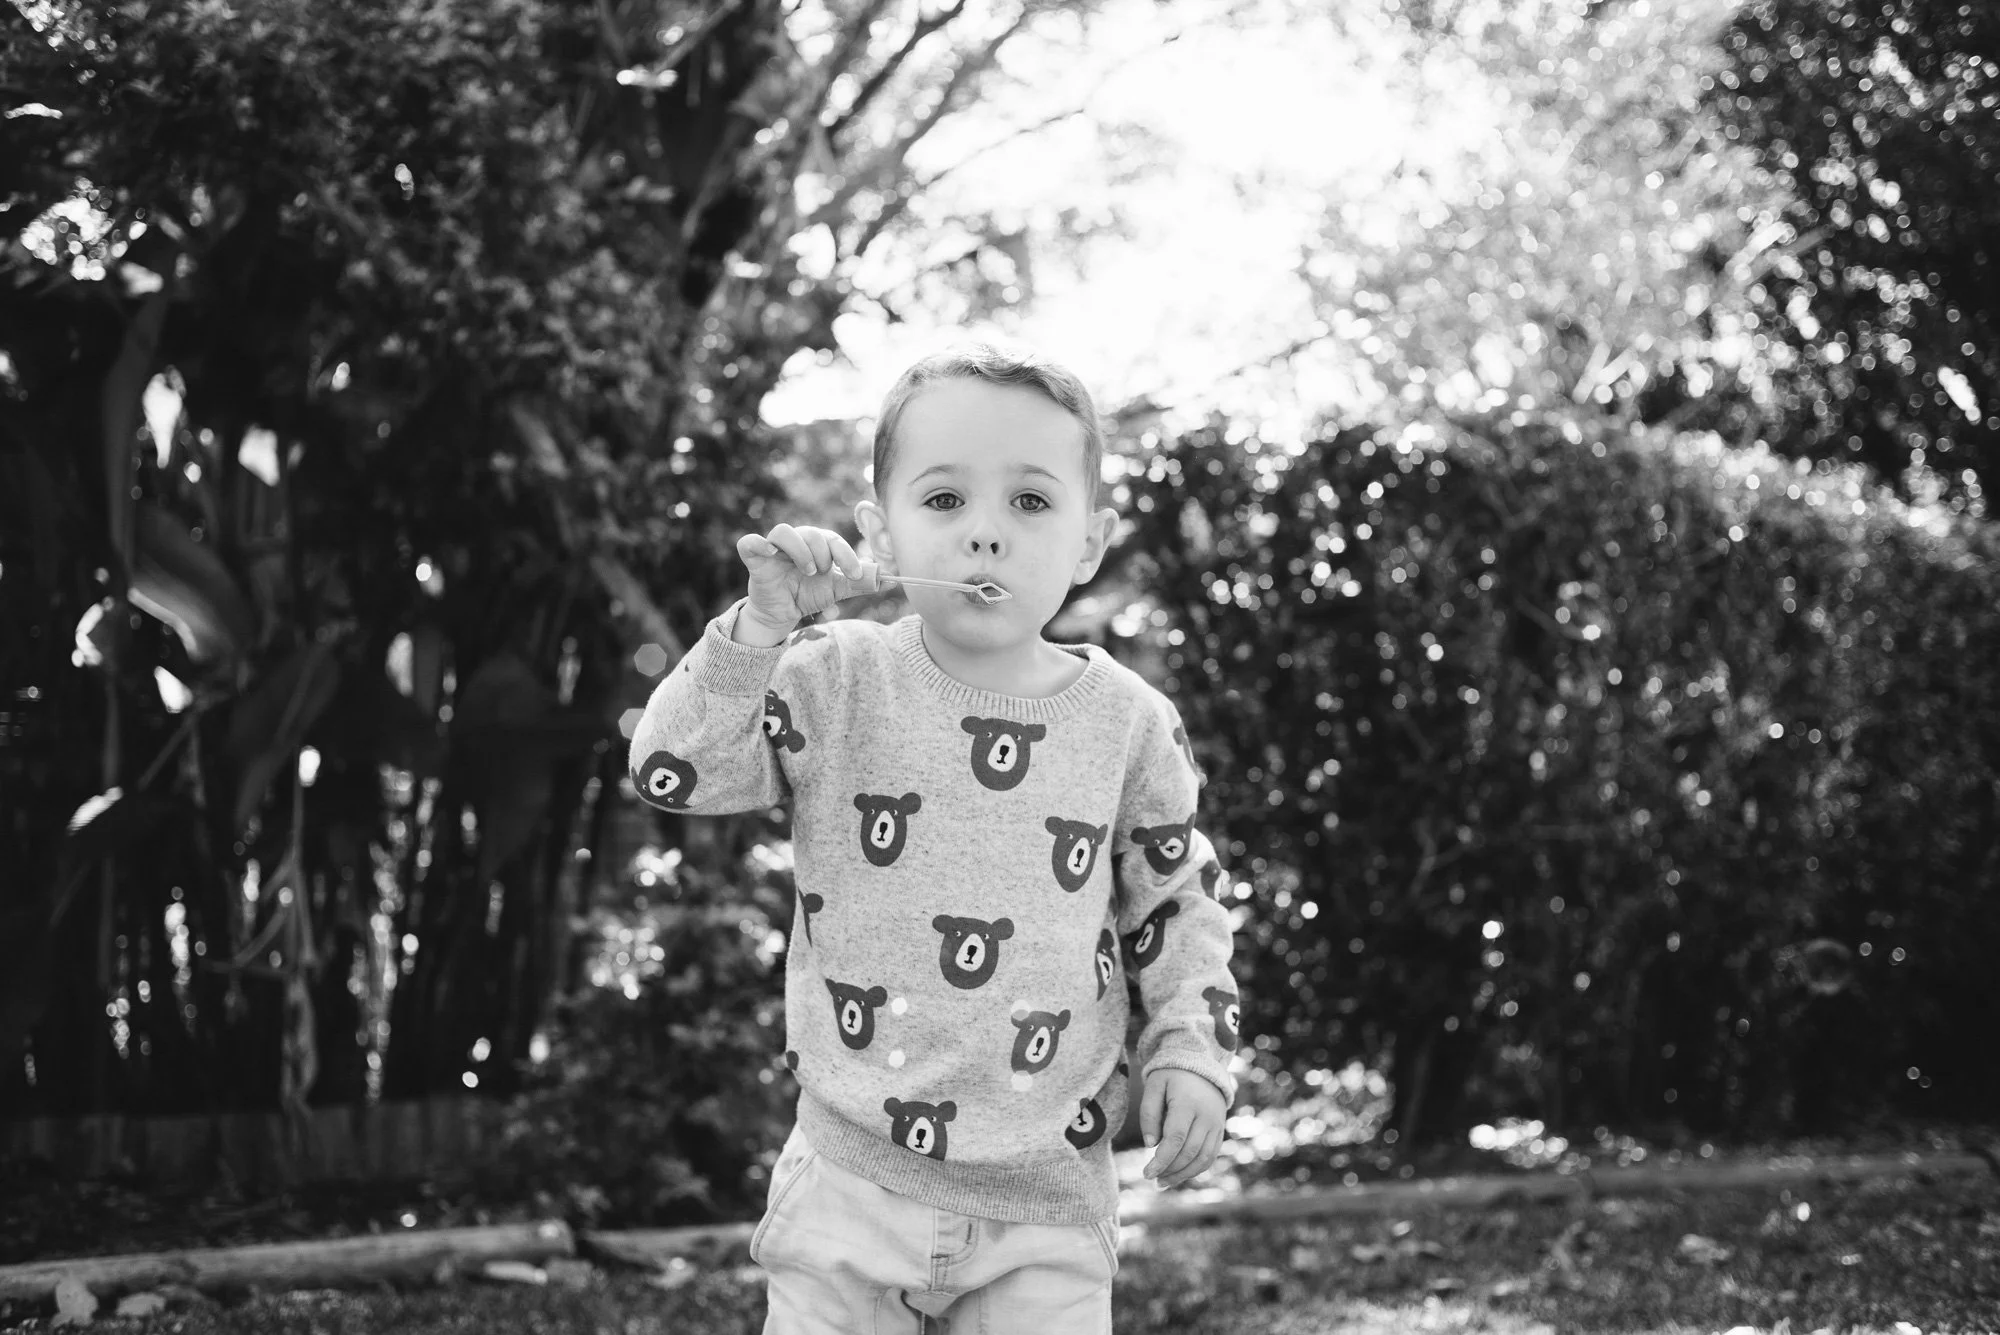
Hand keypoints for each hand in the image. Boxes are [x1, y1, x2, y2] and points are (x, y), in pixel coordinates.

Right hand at [733, 524, 873, 643]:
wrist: (783, 613)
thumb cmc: (808, 594)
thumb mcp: (837, 589)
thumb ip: (859, 582)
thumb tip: (889, 578)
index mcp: (817, 544)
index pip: (834, 540)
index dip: (847, 556)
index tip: (854, 574)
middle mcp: (796, 540)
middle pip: (811, 533)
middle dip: (824, 555)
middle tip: (823, 574)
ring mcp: (773, 548)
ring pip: (784, 532)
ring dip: (800, 550)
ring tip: (808, 571)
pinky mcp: (754, 558)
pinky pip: (749, 542)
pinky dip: (758, 544)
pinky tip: (770, 553)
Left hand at [1139, 1067, 1226, 1188]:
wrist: (1201, 1066)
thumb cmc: (1171, 1076)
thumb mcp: (1154, 1086)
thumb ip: (1149, 1113)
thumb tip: (1150, 1145)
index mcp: (1188, 1103)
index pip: (1175, 1139)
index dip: (1161, 1160)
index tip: (1146, 1173)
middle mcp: (1207, 1116)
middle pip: (1189, 1152)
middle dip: (1170, 1170)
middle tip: (1151, 1179)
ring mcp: (1217, 1125)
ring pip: (1202, 1158)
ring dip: (1182, 1174)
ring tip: (1163, 1183)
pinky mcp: (1220, 1131)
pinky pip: (1210, 1156)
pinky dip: (1195, 1169)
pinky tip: (1178, 1175)